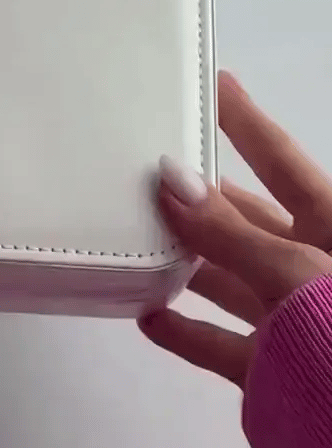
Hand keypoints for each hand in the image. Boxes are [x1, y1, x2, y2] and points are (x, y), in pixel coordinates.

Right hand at [140, 71, 331, 387]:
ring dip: (183, 260)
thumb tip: (172, 177)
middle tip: (147, 161)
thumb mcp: (300, 272)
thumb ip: (233, 233)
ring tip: (134, 233)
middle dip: (199, 192)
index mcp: (331, 225)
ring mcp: (291, 316)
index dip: (245, 119)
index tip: (211, 81)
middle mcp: (310, 263)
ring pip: (227, 276)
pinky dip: (184, 332)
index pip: (280, 157)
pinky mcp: (273, 366)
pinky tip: (148, 316)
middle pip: (244, 217)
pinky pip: (220, 344)